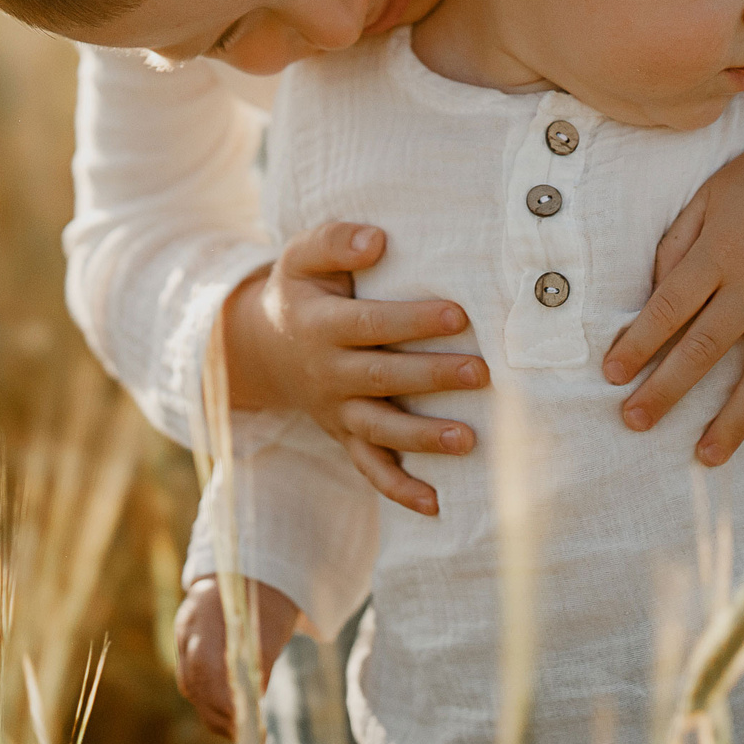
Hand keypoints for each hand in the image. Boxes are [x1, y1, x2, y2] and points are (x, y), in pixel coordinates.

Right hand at [174, 575, 302, 738]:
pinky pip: (192, 682)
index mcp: (206, 614)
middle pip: (195, 683)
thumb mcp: (270, 623)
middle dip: (220, 715)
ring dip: (214, 713)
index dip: (224, 700)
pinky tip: (229, 716)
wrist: (248, 569)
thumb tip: (255, 697)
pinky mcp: (186, 646)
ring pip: (191, 687)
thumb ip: (261, 655)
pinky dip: (209, 702)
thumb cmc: (265, 598)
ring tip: (240, 732)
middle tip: (248, 737)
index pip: (207, 667)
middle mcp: (188, 628)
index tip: (246, 723)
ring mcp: (183, 637)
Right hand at [221, 221, 488, 515]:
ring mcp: (336, 410)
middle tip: (482, 372)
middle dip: (432, 377)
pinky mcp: (344, 436)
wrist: (262, 346)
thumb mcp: (302, 255)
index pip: (370, 324)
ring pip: (380, 429)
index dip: (413, 321)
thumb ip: (335, 241)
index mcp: (319, 325)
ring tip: (469, 439)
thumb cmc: (302, 290)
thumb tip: (377, 240)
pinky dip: (399, 490)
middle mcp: (327, 373)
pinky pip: (369, 468)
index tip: (459, 314)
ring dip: (423, 438)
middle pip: (382, 378)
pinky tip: (436, 503)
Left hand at [602, 103, 743, 464]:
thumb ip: (677, 242)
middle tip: (633, 423)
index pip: (668, 308)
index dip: (636, 344)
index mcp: (721, 251)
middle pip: (704, 349)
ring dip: (733, 421)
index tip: (611, 375)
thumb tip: (654, 293)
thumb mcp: (712, 193)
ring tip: (705, 457)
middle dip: (665, 391)